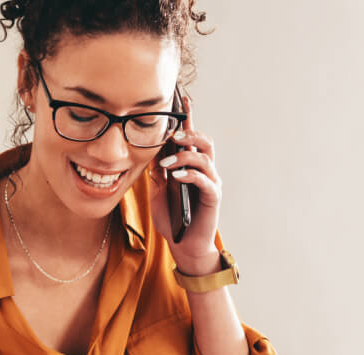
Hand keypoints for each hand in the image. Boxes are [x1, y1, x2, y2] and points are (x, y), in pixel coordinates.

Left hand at [147, 92, 223, 274]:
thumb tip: (150, 150)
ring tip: (168, 164)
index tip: (181, 99)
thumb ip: (157, 171)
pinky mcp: (213, 197)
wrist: (183, 244)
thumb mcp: (159, 190)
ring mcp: (210, 183)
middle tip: (172, 137)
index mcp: (191, 166)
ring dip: (185, 156)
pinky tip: (176, 176)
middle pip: (204, 141)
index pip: (190, 137)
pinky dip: (190, 174)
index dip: (188, 118)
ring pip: (205, 157)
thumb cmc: (172, 218)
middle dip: (189, 134)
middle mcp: (204, 171)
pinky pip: (205, 179)